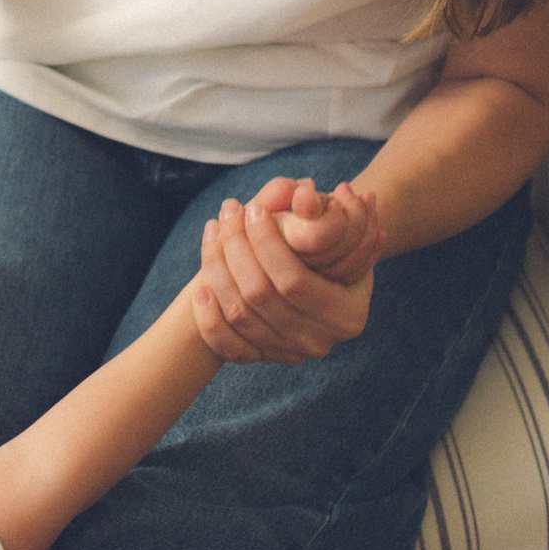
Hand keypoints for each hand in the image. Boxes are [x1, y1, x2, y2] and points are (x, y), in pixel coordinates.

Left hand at [191, 177, 380, 364]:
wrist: (324, 286)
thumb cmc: (332, 248)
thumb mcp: (336, 229)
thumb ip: (319, 210)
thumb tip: (305, 191)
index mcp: (347, 314)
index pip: (292, 280)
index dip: (267, 242)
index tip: (252, 209)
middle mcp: (320, 341)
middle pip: (259, 295)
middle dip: (236, 246)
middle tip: (229, 211)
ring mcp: (290, 354)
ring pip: (239, 314)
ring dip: (216, 267)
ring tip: (214, 228)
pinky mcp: (263, 359)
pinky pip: (227, 346)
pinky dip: (208, 317)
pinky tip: (201, 285)